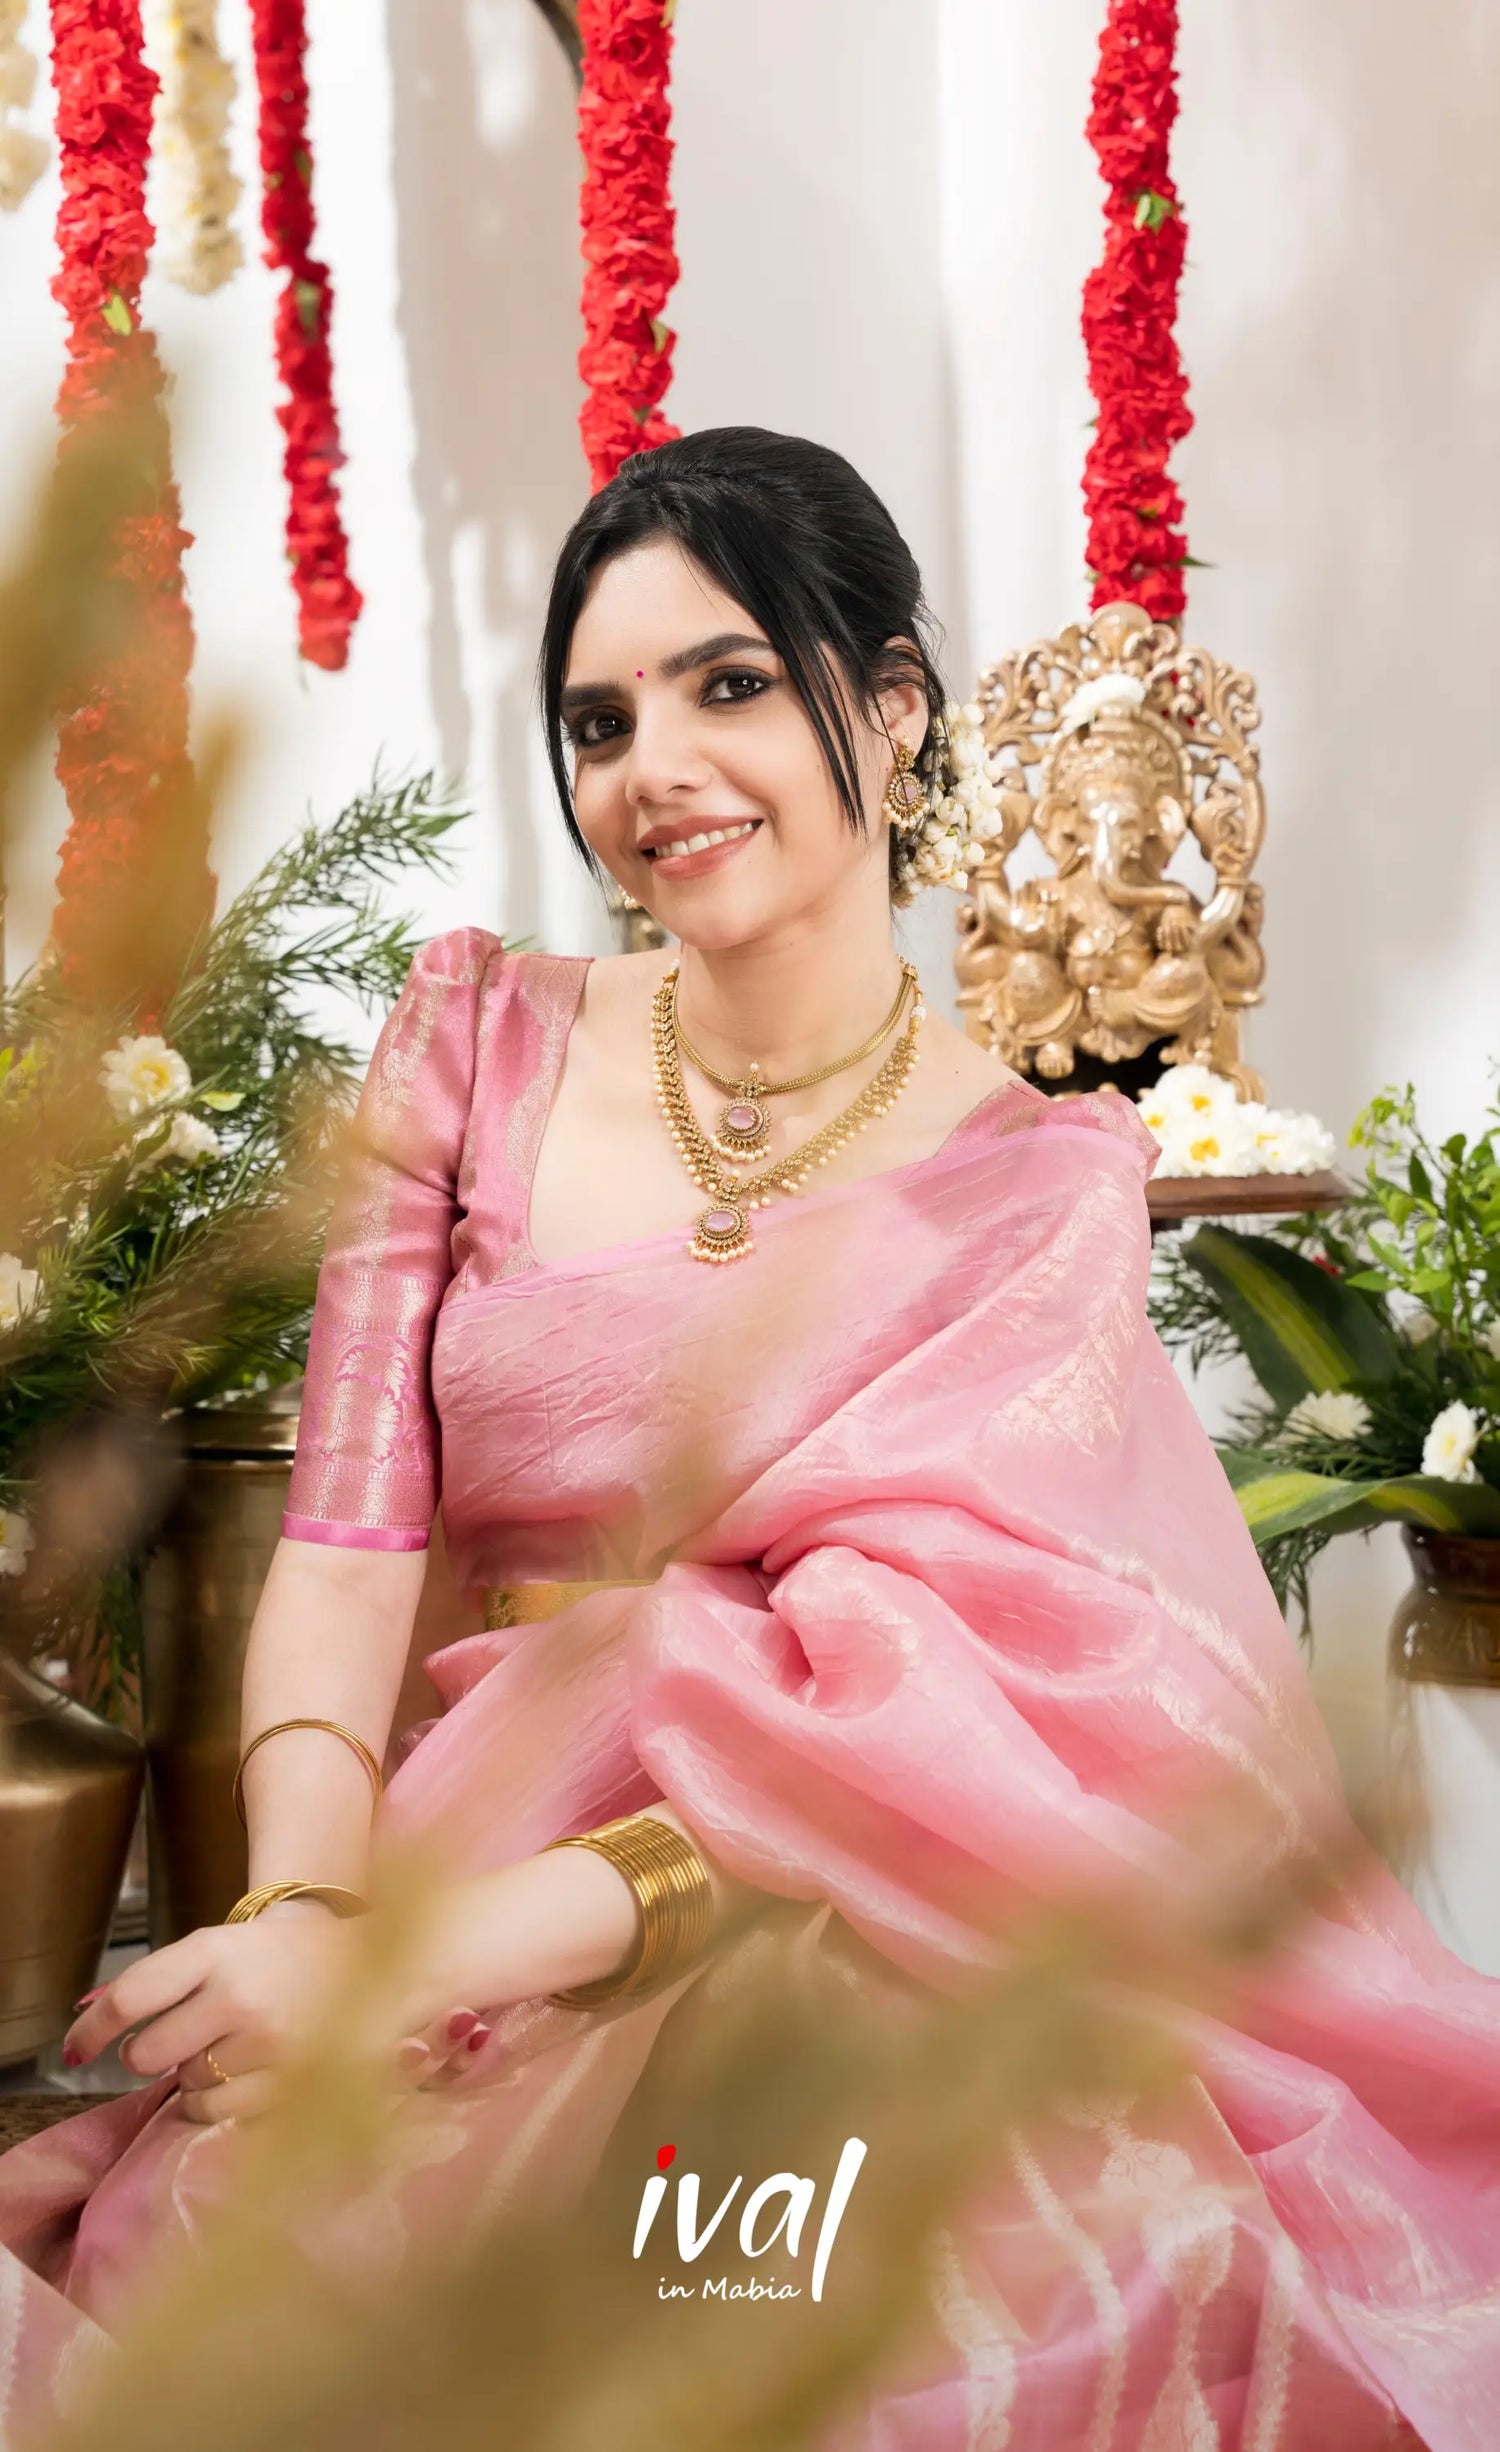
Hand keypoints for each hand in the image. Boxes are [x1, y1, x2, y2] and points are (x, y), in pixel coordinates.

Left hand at [61, 1908, 489, 2126]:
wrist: (387, 1959)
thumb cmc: (290, 1958)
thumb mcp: (227, 1947)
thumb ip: (165, 1981)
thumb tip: (90, 2022)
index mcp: (219, 1948)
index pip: (131, 1994)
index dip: (92, 2027)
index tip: (75, 2049)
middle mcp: (239, 1993)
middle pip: (148, 2050)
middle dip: (156, 2054)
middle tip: (186, 2039)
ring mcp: (267, 2043)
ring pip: (186, 2087)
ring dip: (195, 2078)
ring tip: (234, 2052)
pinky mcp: (289, 2084)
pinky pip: (218, 2114)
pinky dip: (219, 2105)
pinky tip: (248, 2077)